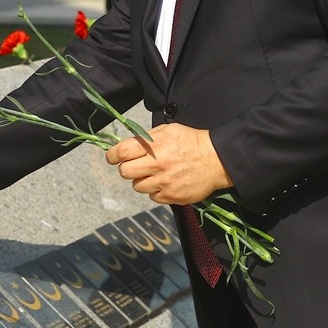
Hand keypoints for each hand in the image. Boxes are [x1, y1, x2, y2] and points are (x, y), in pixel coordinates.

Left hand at [105, 123, 232, 205]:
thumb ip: (147, 137)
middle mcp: (157, 165)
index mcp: (154, 146)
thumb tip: (128, 145)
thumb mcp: (168, 130)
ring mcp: (164, 183)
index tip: (111, 157)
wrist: (216, 159)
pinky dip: (156, 190)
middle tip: (135, 165)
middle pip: (125, 172)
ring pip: (137, 186)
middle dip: (127, 168)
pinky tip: (165, 182)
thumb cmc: (191, 142)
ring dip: (142, 180)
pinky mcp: (171, 197)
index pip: (122, 152)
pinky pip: (153, 197)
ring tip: (155, 173)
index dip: (112, 155)